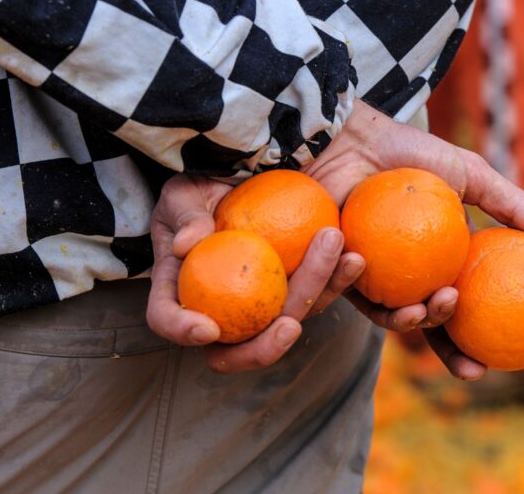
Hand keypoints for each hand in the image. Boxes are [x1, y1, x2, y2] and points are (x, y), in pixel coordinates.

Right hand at [146, 174, 361, 373]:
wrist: (240, 175)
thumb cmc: (199, 182)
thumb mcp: (185, 192)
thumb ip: (185, 215)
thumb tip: (186, 246)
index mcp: (181, 289)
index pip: (168, 319)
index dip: (182, 331)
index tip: (208, 328)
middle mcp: (222, 309)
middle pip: (237, 348)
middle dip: (265, 348)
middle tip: (289, 325)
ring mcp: (263, 303)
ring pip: (289, 320)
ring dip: (315, 297)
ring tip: (335, 265)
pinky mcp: (297, 288)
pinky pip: (320, 293)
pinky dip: (338, 279)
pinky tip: (355, 258)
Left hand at [304, 101, 523, 379]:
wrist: (352, 140)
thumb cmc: (409, 154)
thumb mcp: (470, 174)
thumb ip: (512, 205)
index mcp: (437, 262)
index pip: (461, 310)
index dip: (477, 341)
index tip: (499, 361)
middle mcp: (405, 276)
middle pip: (429, 330)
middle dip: (451, 356)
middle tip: (473, 368)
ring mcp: (370, 277)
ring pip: (392, 318)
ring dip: (414, 323)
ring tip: (433, 305)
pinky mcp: (332, 269)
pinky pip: (347, 293)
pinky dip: (360, 285)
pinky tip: (367, 267)